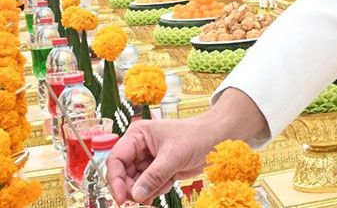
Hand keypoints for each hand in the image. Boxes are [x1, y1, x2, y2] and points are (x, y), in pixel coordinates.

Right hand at [107, 88, 267, 203]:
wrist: (220, 138)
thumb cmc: (198, 136)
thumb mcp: (174, 156)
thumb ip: (153, 176)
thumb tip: (135, 195)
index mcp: (138, 135)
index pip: (116, 160)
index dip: (115, 180)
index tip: (122, 198)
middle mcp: (139, 147)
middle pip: (123, 174)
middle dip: (132, 188)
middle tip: (142, 200)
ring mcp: (149, 159)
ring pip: (136, 183)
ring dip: (146, 190)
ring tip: (163, 186)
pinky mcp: (159, 170)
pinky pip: (149, 186)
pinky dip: (156, 189)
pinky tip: (169, 182)